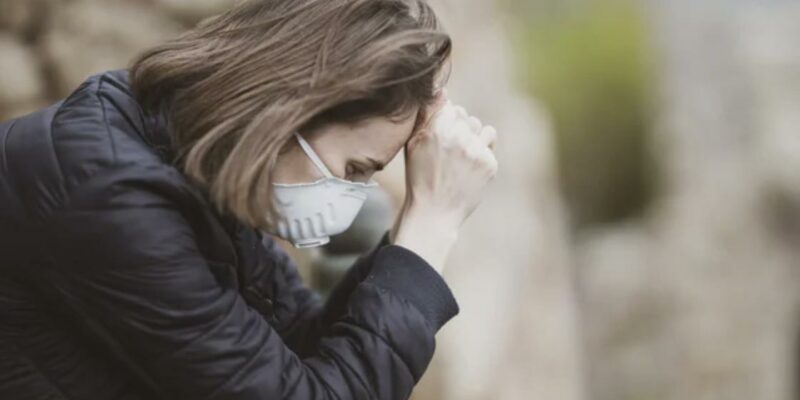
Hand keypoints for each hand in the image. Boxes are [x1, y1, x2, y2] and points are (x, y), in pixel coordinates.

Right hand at [391, 90, 497, 273]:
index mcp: (437, 130)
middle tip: (448, 154)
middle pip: (466, 116)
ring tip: (459, 160)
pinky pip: (490, 143)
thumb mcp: (413, 145)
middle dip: (459, 129)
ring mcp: (476, 151)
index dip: (444, 122)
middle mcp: (458, 137)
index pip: (451, 107)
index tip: (439, 140)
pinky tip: (468, 169)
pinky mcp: (489, 164)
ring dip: (473, 138)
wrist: (434, 214)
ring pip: (480, 128)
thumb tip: (442, 90)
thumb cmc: (420, 178)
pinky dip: (482, 154)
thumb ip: (426, 115)